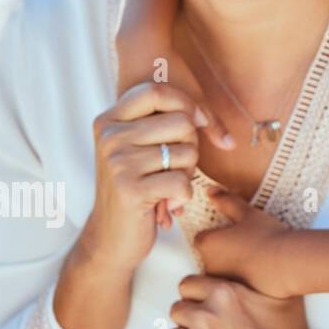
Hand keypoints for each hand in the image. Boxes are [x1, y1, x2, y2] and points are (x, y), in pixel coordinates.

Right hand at [80, 82, 208, 273]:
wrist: (110, 238)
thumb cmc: (138, 187)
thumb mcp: (145, 150)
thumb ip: (173, 126)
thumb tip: (219, 131)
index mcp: (109, 120)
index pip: (157, 90)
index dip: (187, 104)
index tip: (197, 123)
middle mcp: (109, 136)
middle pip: (181, 121)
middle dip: (191, 146)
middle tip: (173, 168)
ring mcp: (117, 162)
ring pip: (187, 152)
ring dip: (188, 173)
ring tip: (165, 186)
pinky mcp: (129, 189)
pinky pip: (183, 181)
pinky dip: (184, 196)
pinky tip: (167, 204)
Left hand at [156, 274, 322, 328]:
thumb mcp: (279, 298)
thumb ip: (256, 283)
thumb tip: (258, 266)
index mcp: (225, 294)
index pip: (188, 284)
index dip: (196, 294)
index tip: (202, 301)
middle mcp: (207, 316)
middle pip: (178, 309)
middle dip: (191, 317)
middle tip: (206, 325)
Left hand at [194, 187, 297, 298]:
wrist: (285, 262)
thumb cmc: (266, 236)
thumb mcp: (247, 213)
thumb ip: (226, 200)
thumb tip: (210, 191)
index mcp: (207, 242)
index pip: (202, 238)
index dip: (216, 235)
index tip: (231, 234)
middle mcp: (207, 264)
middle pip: (209, 257)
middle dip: (221, 253)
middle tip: (244, 246)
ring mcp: (219, 281)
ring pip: (219, 272)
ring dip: (229, 267)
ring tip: (252, 260)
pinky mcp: (232, 293)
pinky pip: (231, 285)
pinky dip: (240, 280)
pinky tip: (256, 273)